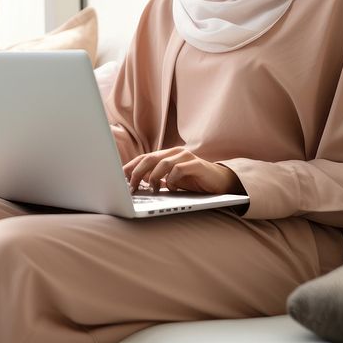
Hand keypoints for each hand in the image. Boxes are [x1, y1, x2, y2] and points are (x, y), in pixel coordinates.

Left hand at [123, 146, 242, 195]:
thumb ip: (158, 179)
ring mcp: (186, 156)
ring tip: (153, 189)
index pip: (144, 157)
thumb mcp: (173, 181)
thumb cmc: (194, 182)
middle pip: (150, 158)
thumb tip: (137, 185)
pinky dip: (172, 179)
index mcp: (167, 155)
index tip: (121, 177)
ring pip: (162, 163)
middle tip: (131, 186)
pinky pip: (179, 169)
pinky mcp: (196, 164)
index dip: (132, 166)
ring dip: (154, 177)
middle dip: (138, 172)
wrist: (220, 183)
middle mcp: (175, 152)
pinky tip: (173, 188)